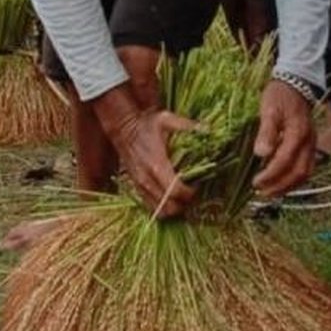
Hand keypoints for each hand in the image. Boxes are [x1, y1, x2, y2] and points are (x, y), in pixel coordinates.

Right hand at [91, 87, 196, 218]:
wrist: (122, 128)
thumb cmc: (146, 124)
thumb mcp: (166, 119)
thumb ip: (187, 125)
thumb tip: (208, 129)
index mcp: (156, 164)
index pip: (176, 191)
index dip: (190, 194)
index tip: (197, 186)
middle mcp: (147, 179)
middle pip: (169, 207)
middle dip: (184, 205)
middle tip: (193, 194)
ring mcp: (140, 186)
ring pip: (159, 211)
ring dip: (174, 209)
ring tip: (183, 198)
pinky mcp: (136, 188)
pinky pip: (150, 207)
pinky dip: (163, 207)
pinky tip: (171, 198)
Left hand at [251, 80, 315, 197]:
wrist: (296, 84)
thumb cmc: (279, 96)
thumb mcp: (268, 110)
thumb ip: (266, 132)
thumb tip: (261, 154)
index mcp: (298, 133)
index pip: (285, 161)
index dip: (271, 175)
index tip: (255, 183)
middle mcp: (309, 141)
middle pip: (299, 172)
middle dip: (280, 186)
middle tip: (261, 192)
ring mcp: (312, 144)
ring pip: (305, 172)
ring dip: (288, 186)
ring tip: (270, 192)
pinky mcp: (311, 145)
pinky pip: (306, 167)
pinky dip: (294, 178)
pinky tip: (281, 181)